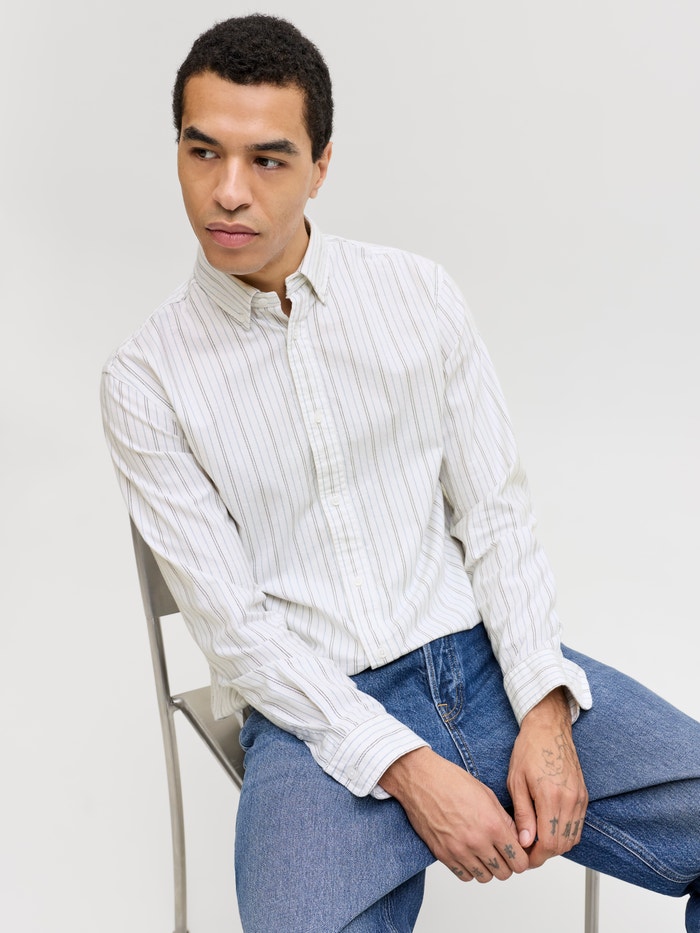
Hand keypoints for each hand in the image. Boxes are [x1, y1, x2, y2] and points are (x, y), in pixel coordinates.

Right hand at [380, 747, 529, 882]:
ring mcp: (458, 850)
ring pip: (485, 878)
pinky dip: (470, 869)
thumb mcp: (487, 794)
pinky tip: (469, 854)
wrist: (421, 779)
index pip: (519, 861)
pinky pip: (464, 876)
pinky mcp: (442, 855)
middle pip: (504, 873)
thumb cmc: (452, 781)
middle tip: (502, 853)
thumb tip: (517, 838)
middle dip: (507, 864)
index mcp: (492, 824)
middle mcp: (477, 841)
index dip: (521, 858)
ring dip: (488, 868)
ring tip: (484, 853)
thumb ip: (505, 820)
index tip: (517, 853)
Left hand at [507, 687, 587, 867]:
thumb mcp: (516, 781)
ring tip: (536, 840)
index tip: (524, 857)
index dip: (536, 856)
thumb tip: (525, 841)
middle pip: (562, 844)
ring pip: (572, 838)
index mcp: (551, 796)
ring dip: (555, 845)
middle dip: (544, 854)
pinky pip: (578, 825)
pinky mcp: (583, 796)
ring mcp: (579, 798)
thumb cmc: (530, 749)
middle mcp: (570, 800)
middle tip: (527, 851)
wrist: (549, 728)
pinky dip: (565, 833)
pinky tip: (549, 828)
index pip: (549, 842)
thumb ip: (523, 814)